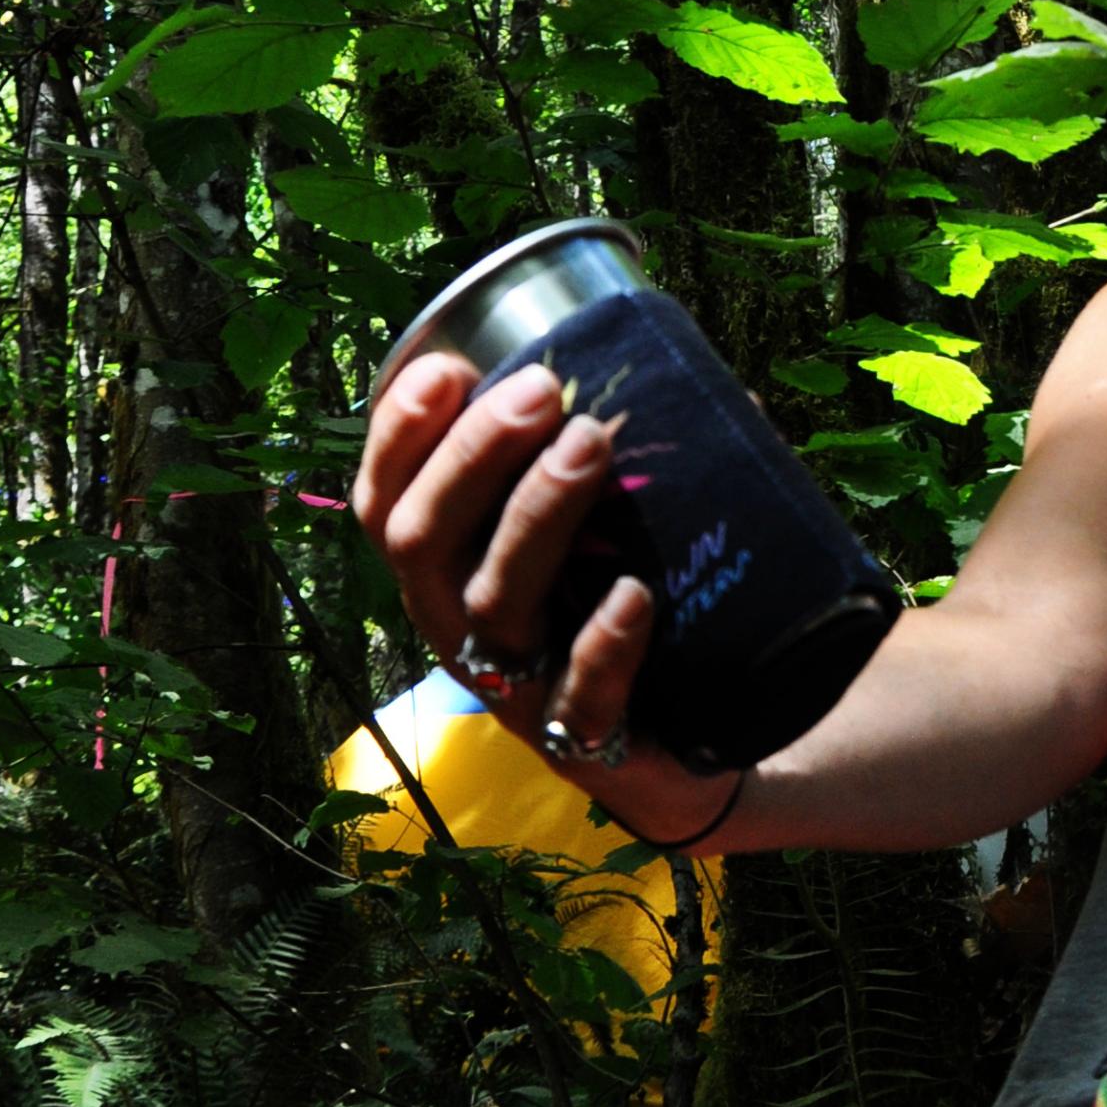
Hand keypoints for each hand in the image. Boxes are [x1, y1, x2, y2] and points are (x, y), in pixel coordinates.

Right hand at [350, 353, 737, 848]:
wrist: (720, 748)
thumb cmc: (642, 613)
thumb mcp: (608, 529)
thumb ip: (611, 458)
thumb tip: (668, 358)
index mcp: (451, 576)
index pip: (386, 503)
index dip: (398, 437)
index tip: (446, 366)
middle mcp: (466, 635)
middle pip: (424, 546)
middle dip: (469, 459)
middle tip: (539, 389)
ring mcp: (522, 696)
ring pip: (495, 606)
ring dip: (535, 518)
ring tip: (588, 445)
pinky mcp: (590, 748)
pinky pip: (581, 701)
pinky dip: (602, 644)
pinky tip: (631, 593)